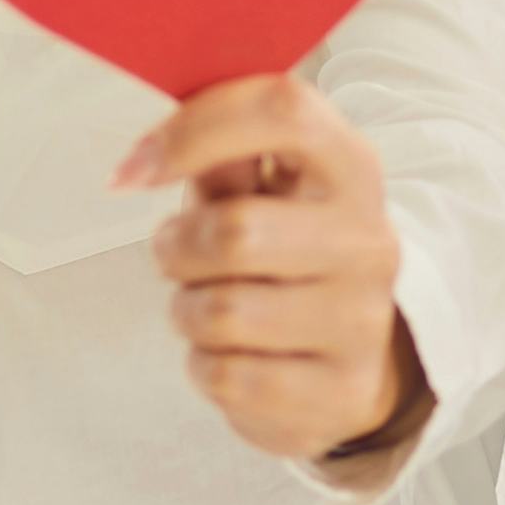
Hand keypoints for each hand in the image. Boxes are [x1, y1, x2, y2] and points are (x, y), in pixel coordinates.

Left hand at [126, 71, 424, 466]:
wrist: (352, 357)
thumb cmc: (286, 255)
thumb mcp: (262, 192)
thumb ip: (221, 156)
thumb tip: (162, 139)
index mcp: (351, 167)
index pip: (284, 111)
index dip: (196, 129)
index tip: (135, 168)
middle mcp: (369, 240)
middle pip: (234, 231)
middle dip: (176, 248)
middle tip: (176, 255)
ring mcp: (363, 321)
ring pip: (221, 314)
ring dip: (187, 312)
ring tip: (209, 306)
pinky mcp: (342, 392)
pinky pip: (228, 378)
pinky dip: (205, 367)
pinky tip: (231, 354)